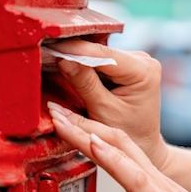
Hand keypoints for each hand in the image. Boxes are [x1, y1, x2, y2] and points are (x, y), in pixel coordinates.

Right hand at [48, 40, 168, 168]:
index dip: (75, 49)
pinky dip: (86, 65)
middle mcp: (144, 61)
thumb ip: (85, 84)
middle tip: (46, 52)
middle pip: (101, 51)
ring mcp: (137, 60)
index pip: (103, 54)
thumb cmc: (128, 134)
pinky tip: (69, 66)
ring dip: (78, 58)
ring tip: (54, 59)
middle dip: (74, 53)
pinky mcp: (128, 64)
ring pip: (99, 54)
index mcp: (143, 71)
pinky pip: (102, 60)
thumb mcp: (103, 111)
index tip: (51, 47)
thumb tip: (64, 59)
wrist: (142, 144)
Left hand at [49, 102, 190, 191]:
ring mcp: (160, 191)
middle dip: (81, 122)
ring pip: (119, 150)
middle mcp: (158, 180)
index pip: (119, 150)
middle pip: (114, 140)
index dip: (90, 133)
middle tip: (53, 105)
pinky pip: (134, 177)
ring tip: (61, 115)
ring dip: (86, 131)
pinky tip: (94, 144)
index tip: (65, 121)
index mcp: (158, 186)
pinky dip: (111, 158)